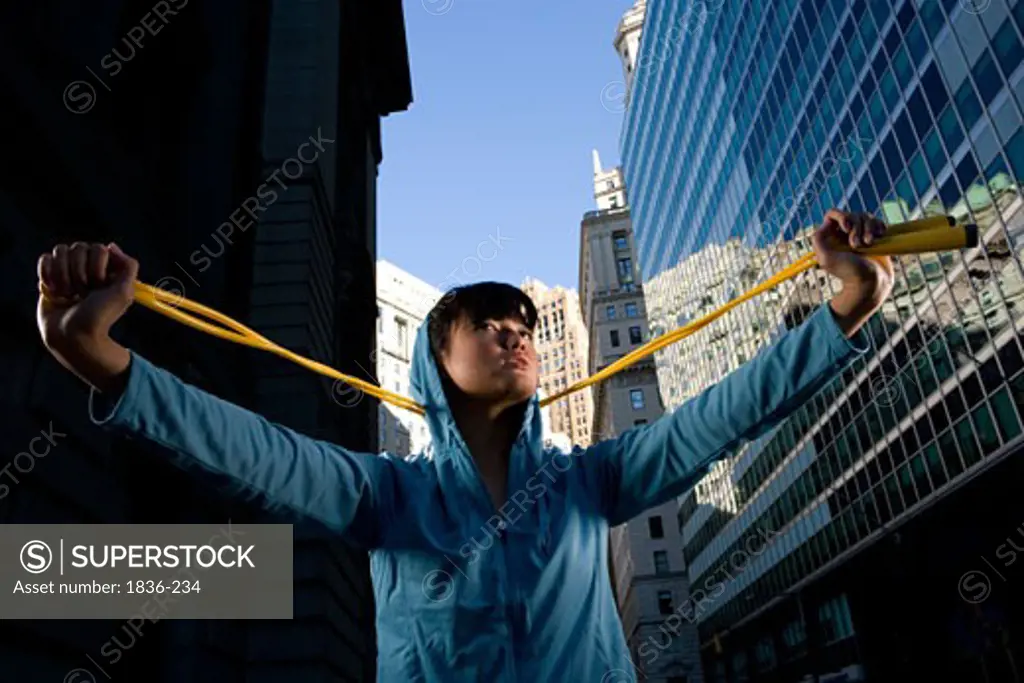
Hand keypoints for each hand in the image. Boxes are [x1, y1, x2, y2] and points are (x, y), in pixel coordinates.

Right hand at [37, 243, 137, 385]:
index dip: (97, 268)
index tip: (99, 286)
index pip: (98, 249)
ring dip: (64, 276)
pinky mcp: (49, 277)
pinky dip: (48, 274)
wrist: (73, 337)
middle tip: (83, 294)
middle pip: (78, 248)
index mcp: (106, 269)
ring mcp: (67, 271)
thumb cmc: (100, 316)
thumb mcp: (124, 293)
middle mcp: (87, 267)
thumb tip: (111, 246)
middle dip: (80, 273)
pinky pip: (44, 259)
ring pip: (59, 251)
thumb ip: (128, 266)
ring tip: (68, 295)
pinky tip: (54, 290)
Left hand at [812, 209, 894, 336]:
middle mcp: (844, 234)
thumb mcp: (826, 259)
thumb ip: (818, 239)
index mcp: (831, 236)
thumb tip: (825, 224)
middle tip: (858, 245)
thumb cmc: (849, 273)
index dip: (842, 217)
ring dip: (869, 229)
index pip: (833, 214)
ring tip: (869, 244)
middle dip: (857, 227)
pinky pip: (878, 222)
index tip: (847, 229)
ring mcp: (860, 234)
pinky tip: (880, 237)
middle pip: (852, 214)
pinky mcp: (875, 237)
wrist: (872, 283)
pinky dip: (880, 226)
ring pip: (866, 217)